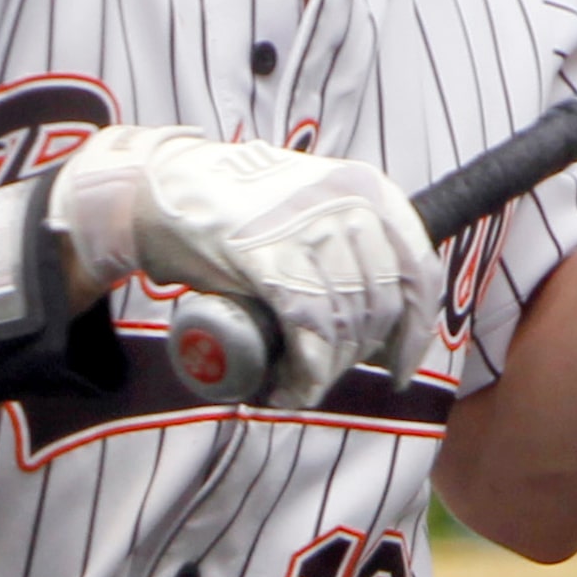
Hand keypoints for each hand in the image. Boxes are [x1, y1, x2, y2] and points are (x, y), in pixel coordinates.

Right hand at [49, 126, 439, 407]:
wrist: (158, 187)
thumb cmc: (234, 202)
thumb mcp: (309, 198)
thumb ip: (347, 232)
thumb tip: (378, 303)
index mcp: (366, 187)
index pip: (418, 267)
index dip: (415, 329)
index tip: (400, 365)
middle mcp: (346, 203)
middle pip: (380, 304)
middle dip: (359, 355)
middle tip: (328, 373)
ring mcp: (309, 228)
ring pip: (344, 324)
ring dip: (327, 372)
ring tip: (299, 386)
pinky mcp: (269, 256)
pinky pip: (309, 332)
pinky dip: (304, 373)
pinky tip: (289, 389)